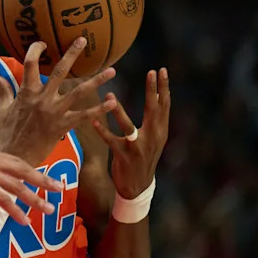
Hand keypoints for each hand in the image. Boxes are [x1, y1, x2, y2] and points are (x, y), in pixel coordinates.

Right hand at [0, 38, 116, 166]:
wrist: (14, 156)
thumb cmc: (7, 134)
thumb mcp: (3, 110)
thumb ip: (4, 91)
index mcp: (26, 92)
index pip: (30, 63)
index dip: (36, 50)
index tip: (42, 44)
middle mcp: (42, 98)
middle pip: (60, 71)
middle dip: (72, 54)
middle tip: (83, 40)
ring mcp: (54, 111)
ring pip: (78, 92)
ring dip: (96, 80)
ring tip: (112, 71)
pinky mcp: (62, 126)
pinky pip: (84, 116)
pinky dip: (99, 110)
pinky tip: (111, 102)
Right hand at [0, 145, 63, 225]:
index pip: (16, 161)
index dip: (31, 170)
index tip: (43, 177)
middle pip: (24, 171)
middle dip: (44, 180)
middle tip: (59, 188)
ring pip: (19, 187)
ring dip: (36, 199)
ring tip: (49, 209)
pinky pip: (4, 201)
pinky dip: (16, 211)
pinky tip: (25, 220)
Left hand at [92, 68, 170, 198]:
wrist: (138, 186)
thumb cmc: (143, 157)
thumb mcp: (154, 139)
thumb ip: (155, 120)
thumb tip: (157, 96)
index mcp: (160, 131)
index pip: (164, 106)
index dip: (164, 88)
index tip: (162, 70)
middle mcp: (152, 138)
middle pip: (153, 111)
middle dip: (152, 91)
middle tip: (151, 73)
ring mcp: (138, 148)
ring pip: (128, 126)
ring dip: (118, 111)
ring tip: (110, 94)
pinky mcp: (123, 156)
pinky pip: (110, 141)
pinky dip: (102, 130)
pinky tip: (93, 120)